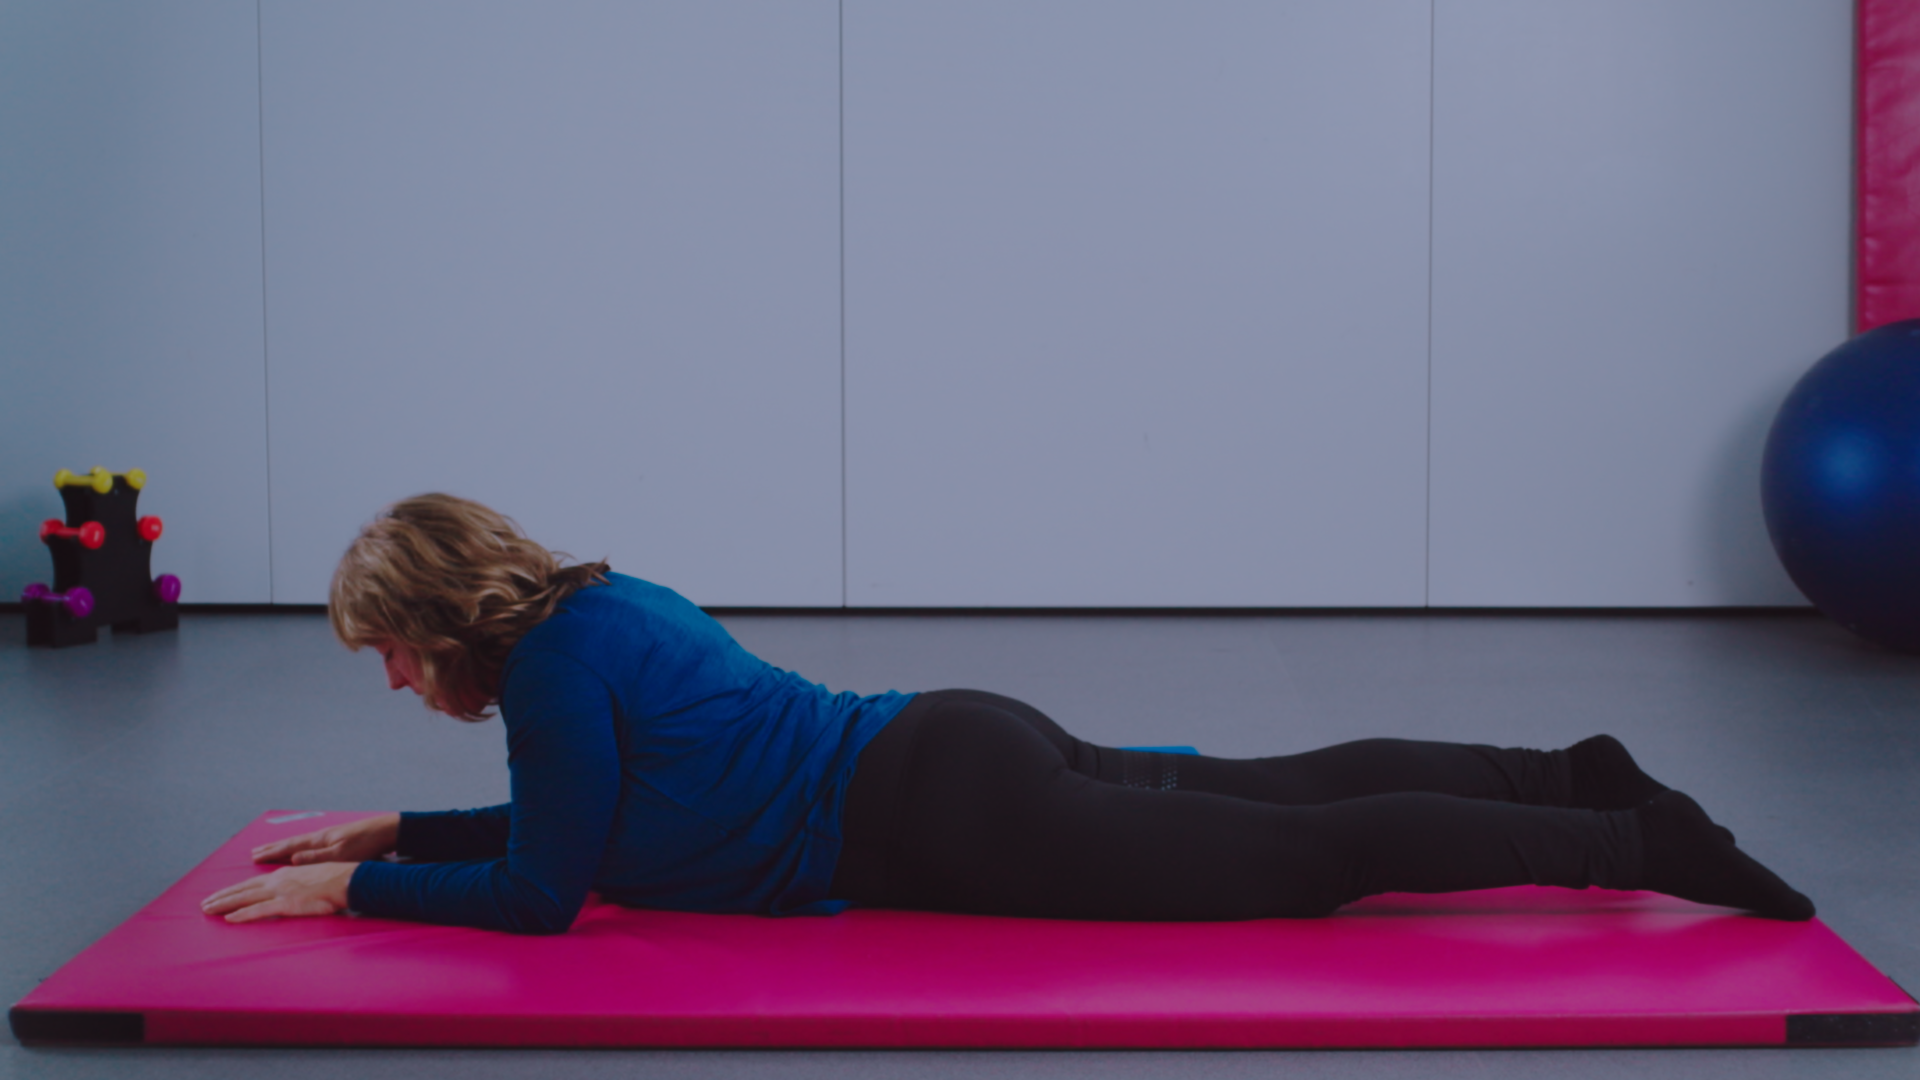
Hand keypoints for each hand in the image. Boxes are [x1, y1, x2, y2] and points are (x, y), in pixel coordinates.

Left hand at [201, 863, 356, 922]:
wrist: (347, 880)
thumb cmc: (334, 880)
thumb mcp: (310, 878)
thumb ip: (295, 885)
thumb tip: (289, 893)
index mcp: (283, 875)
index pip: (251, 883)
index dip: (233, 890)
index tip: (218, 895)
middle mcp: (277, 881)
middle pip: (242, 889)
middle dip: (222, 896)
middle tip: (204, 904)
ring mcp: (280, 892)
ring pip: (245, 898)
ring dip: (224, 904)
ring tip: (207, 910)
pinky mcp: (286, 904)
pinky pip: (259, 910)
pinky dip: (242, 915)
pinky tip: (230, 919)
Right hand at [251, 812, 399, 865]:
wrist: (387, 830)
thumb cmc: (366, 844)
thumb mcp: (340, 854)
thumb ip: (316, 858)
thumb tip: (291, 859)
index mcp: (319, 840)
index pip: (289, 846)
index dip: (271, 852)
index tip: (254, 856)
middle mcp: (321, 837)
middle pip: (291, 843)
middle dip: (272, 849)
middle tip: (255, 853)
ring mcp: (329, 837)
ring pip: (300, 843)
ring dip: (284, 847)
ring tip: (272, 849)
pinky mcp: (338, 840)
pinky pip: (310, 844)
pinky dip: (298, 847)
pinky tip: (301, 849)